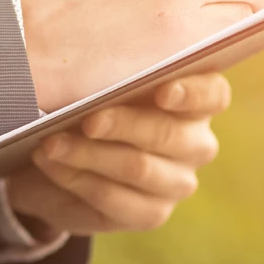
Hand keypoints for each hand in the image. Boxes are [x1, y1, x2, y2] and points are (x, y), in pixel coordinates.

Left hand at [4, 72, 229, 235]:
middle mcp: (195, 144)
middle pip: (168, 134)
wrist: (61, 155)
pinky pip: (114, 198)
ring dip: (88, 154)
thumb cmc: (86, 101)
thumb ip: (104, 66)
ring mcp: (176, 183)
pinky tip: (50, 163)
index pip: (213, 94)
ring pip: (137, 168)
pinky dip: (76, 178)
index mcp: (195, 101)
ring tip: (50, 143)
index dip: (192, 93)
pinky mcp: (150, 214)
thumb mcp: (96, 78)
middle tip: (85, 120)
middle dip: (122, 125)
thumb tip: (82, 50)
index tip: (162, 92)